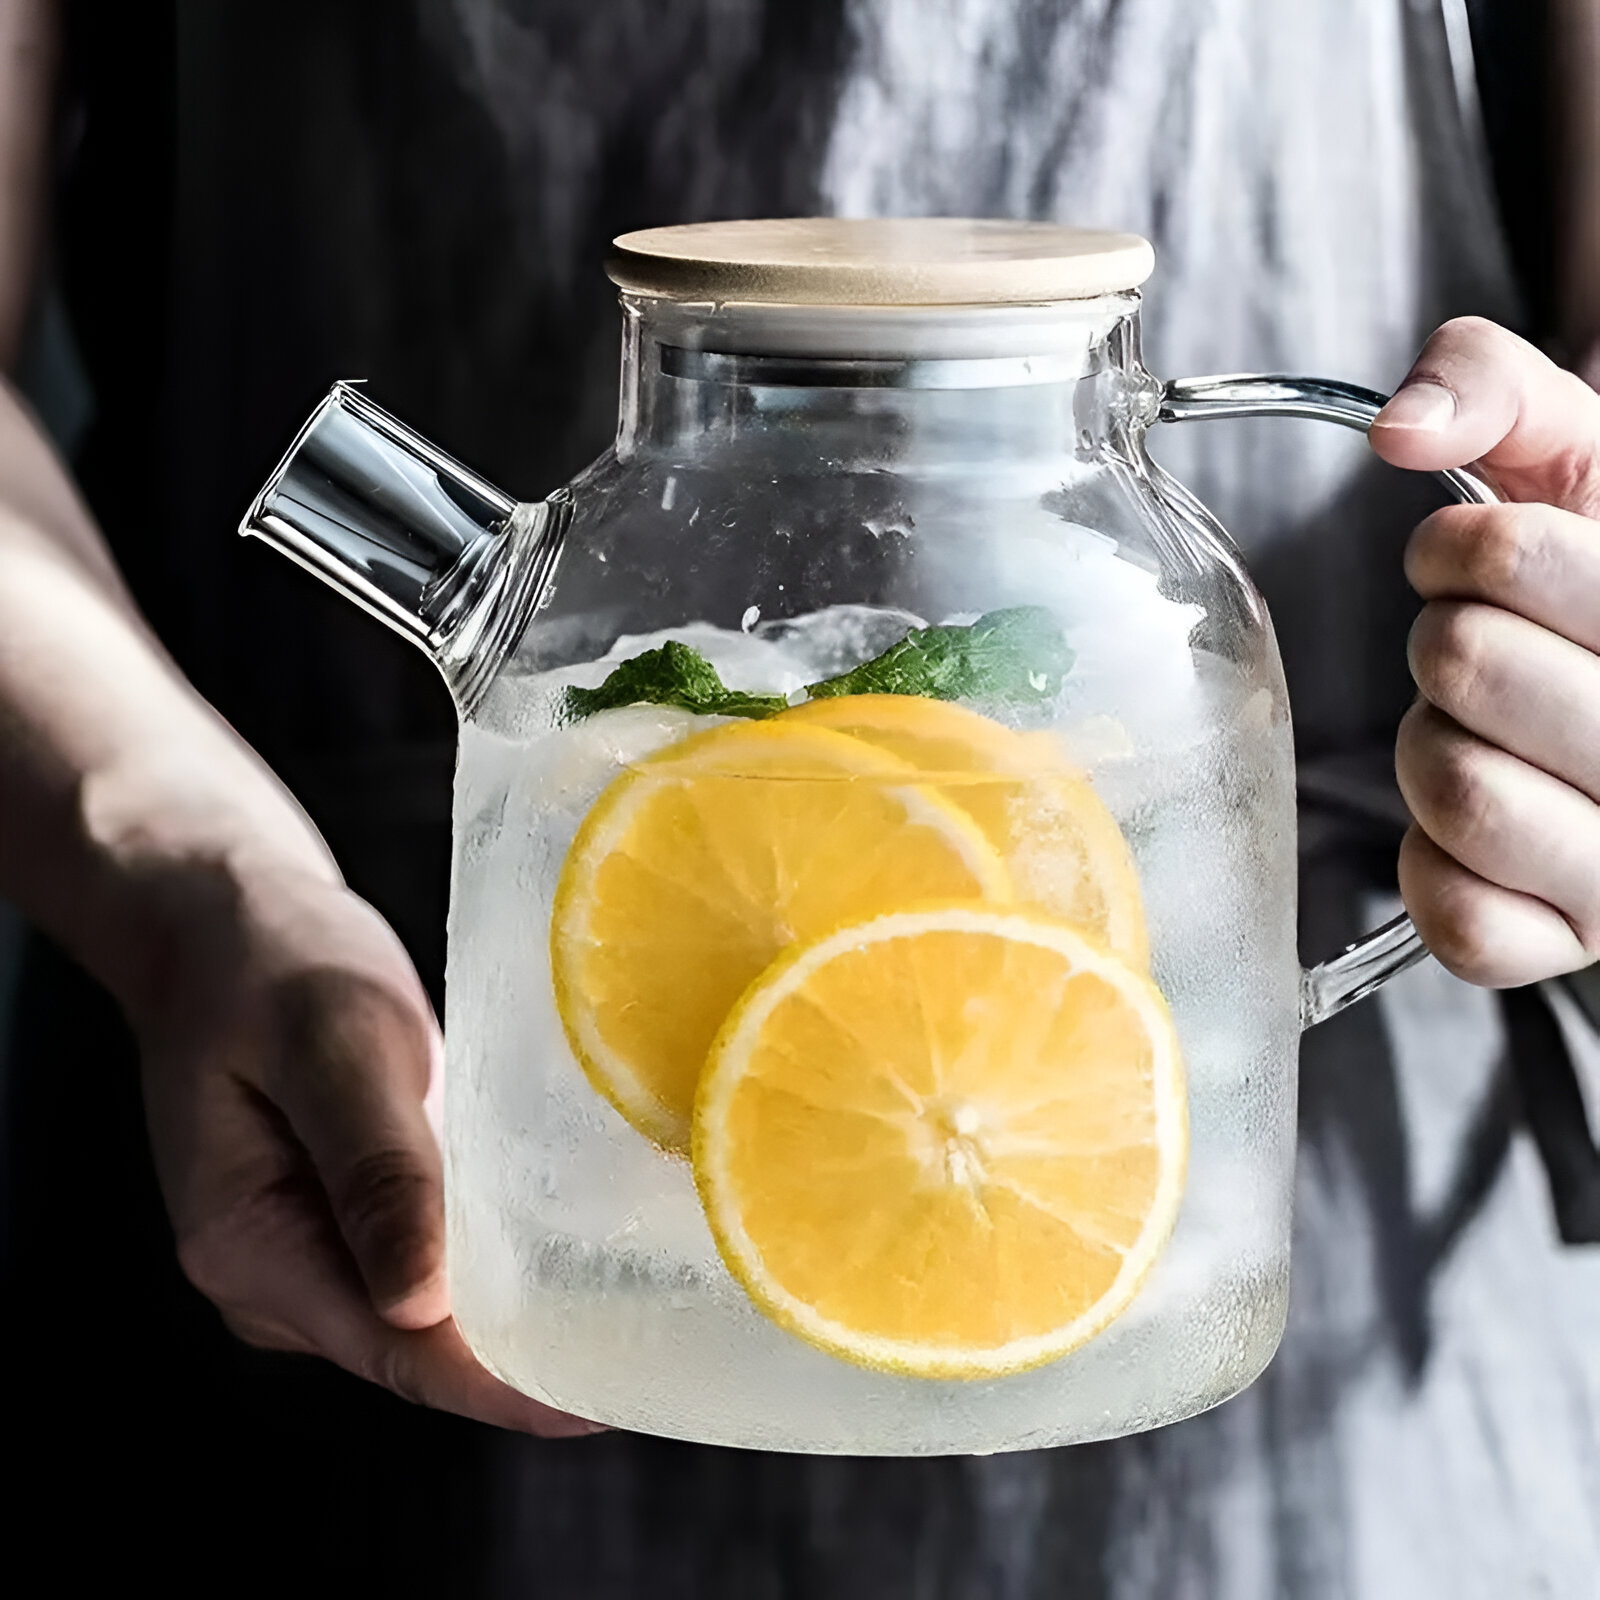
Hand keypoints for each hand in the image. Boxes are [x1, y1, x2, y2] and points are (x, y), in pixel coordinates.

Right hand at [130, 848, 593, 1435]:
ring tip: (634, 1316)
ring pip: (425, 1316)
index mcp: (250, 1244)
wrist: (222, 921)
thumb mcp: (335, 1044)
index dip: (506, 1387)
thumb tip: (420, 1308)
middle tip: (653, 1357)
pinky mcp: (337, 1216)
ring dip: (516, 1320)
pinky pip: (423, 1264)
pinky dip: (489, 1267)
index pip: (400, 1356)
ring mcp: (302, 1251)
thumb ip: (376, 1170)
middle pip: (416, 1353)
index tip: (605, 1399)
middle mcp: (269, 1275)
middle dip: (526, 1363)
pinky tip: (567, 1257)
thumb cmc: (273, 962)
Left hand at [1371, 316, 1599, 985]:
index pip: (1506, 555)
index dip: (1456, 545)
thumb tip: (1401, 432)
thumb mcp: (1577, 455)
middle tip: (1483, 649)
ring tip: (1486, 733)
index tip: (1477, 559)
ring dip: (1431, 745)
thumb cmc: (1599, 584)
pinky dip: (1433, 864)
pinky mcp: (1573, 944)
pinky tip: (1481, 825)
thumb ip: (1494, 387)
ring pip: (1451, 785)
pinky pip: (1452, 913)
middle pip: (1462, 663)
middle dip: (1442, 639)